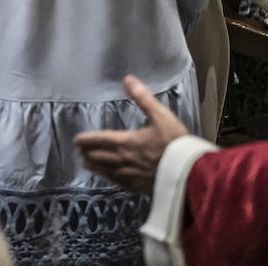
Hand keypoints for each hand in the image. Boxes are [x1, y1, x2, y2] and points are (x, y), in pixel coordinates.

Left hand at [75, 75, 189, 194]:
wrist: (191, 173)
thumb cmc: (175, 143)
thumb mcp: (161, 116)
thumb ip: (143, 98)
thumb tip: (128, 79)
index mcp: (126, 142)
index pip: (99, 140)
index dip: (86, 139)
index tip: (76, 139)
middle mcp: (123, 160)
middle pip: (99, 157)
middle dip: (88, 153)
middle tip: (80, 150)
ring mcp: (130, 176)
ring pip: (106, 171)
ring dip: (94, 166)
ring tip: (86, 164)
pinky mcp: (139, 187)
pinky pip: (118, 183)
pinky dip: (109, 178)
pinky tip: (110, 178)